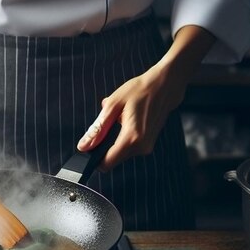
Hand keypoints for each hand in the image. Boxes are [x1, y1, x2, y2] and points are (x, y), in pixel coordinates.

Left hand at [77, 25, 215, 169]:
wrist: (165, 86)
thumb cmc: (140, 91)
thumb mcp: (114, 105)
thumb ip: (98, 128)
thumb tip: (84, 146)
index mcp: (132, 138)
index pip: (107, 163)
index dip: (94, 159)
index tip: (88, 149)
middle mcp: (141, 147)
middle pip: (113, 159)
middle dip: (103, 147)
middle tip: (105, 125)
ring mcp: (147, 147)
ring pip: (120, 153)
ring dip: (113, 140)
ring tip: (119, 119)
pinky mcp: (149, 144)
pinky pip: (128, 147)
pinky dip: (122, 137)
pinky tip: (127, 121)